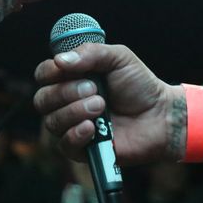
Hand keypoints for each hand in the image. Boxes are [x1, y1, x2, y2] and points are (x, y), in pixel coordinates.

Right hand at [33, 43, 177, 163]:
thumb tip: (59, 60)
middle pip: (42, 99)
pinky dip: (76, 134)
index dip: (51, 72)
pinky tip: (92, 128)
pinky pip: (63, 144)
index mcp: (72, 78)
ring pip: (51, 121)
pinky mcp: (81, 149)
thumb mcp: (119, 58)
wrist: (160, 115)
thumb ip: (90, 53)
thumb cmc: (139, 85)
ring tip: (101, 107)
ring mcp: (72, 126)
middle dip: (66, 93)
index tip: (70, 69)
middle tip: (95, 90)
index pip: (43, 74)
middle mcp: (67, 102)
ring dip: (75, 111)